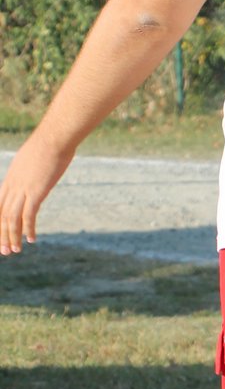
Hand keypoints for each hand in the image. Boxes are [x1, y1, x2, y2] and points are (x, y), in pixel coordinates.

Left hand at [0, 135, 74, 254]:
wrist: (55, 137)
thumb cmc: (49, 142)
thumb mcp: (35, 157)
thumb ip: (33, 168)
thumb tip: (39, 168)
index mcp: (10, 178)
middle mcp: (12, 185)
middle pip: (1, 214)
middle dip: (1, 234)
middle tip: (3, 251)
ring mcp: (23, 189)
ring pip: (11, 218)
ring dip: (11, 237)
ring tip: (13, 250)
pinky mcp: (36, 192)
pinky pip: (28, 215)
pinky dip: (28, 229)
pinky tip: (31, 240)